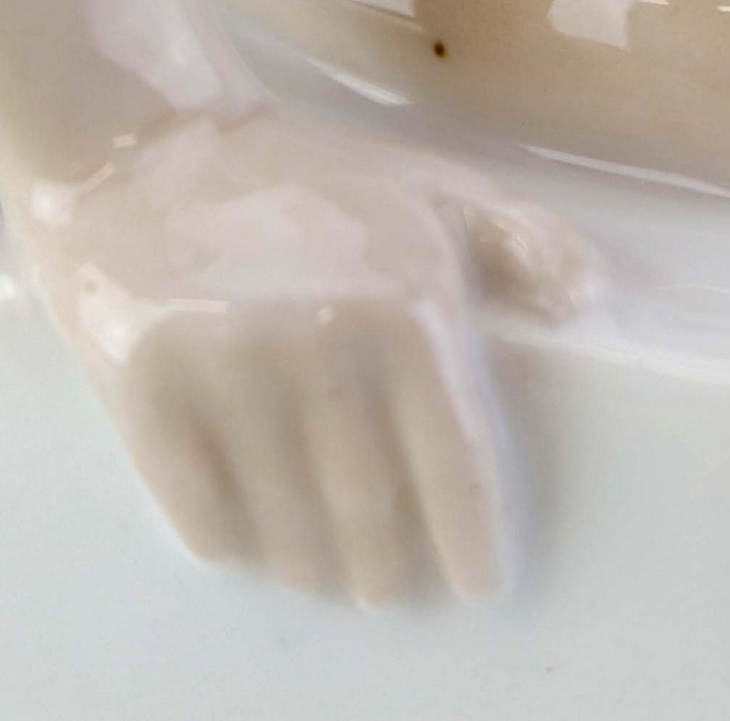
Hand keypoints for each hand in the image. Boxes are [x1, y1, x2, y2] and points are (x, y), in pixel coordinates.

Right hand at [12, 104, 597, 604]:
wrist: (142, 143)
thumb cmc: (301, 176)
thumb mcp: (426, 185)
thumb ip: (520, 236)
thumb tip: (587, 300)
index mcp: (408, 300)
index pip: (456, 464)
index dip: (471, 540)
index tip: (475, 585)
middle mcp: (325, 338)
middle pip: (371, 516)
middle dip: (387, 568)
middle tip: (387, 583)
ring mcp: (230, 363)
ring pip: (288, 530)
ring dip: (313, 568)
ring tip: (322, 570)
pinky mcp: (145, 384)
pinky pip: (204, 515)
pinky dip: (235, 543)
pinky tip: (250, 536)